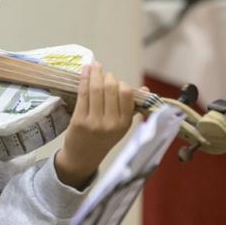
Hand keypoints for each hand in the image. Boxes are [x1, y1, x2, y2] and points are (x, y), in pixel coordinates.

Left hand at [55, 64, 134, 189]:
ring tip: (93, 66)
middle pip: (110, 89)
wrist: (82, 158)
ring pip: (96, 90)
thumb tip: (146, 89)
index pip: (127, 95)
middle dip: (107, 76)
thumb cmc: (102, 140)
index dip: (120, 83)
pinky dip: (84, 80)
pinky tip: (84, 72)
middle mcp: (111, 123)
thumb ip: (131, 108)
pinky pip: (83, 94)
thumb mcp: (121, 127)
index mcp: (125, 124)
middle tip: (102, 71)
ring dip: (94, 74)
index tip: (115, 80)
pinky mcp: (79, 120)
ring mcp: (95, 122)